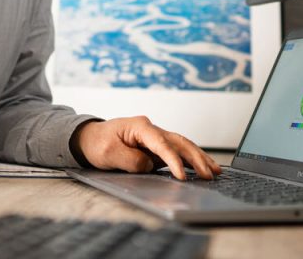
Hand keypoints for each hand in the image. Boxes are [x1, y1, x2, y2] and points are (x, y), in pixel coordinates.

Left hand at [71, 116, 220, 180]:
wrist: (88, 138)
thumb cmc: (97, 143)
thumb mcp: (109, 154)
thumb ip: (131, 160)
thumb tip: (151, 165)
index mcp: (140, 126)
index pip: (162, 144)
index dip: (173, 160)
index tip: (181, 176)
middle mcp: (151, 128)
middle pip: (179, 142)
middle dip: (196, 158)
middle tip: (210, 174)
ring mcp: (155, 136)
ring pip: (182, 145)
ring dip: (198, 158)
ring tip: (214, 170)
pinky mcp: (155, 146)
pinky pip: (177, 151)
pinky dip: (190, 159)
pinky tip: (202, 166)